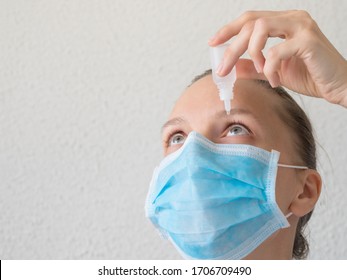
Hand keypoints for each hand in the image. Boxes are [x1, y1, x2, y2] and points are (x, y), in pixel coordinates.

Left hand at [208, 10, 346, 107]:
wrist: (337, 86)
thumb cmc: (310, 75)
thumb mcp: (274, 71)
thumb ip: (254, 67)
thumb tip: (233, 67)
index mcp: (283, 23)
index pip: (249, 19)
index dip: (228, 29)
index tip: (212, 43)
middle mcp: (292, 19)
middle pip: (250, 23)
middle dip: (232, 47)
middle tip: (223, 68)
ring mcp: (302, 27)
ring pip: (260, 28)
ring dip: (252, 53)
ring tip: (260, 71)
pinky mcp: (308, 41)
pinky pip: (277, 51)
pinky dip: (270, 68)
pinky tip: (275, 81)